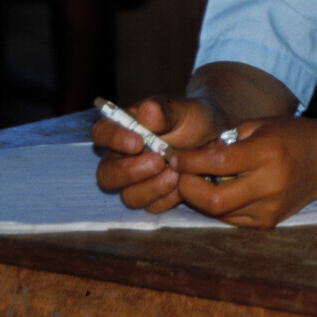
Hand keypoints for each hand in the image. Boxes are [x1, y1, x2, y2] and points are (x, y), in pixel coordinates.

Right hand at [93, 97, 220, 212]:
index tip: (137, 142)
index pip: (101, 132)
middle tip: (158, 162)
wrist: (214, 138)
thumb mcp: (184, 110)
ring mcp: (135, 181)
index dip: (113, 139)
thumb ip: (166, 111)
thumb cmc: (193, 119)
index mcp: (123, 128)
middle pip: (106, 173)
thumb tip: (147, 110)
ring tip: (176, 173)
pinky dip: (167, 197)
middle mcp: (122, 157)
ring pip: (128, 195)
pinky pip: (151, 206)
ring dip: (152, 187)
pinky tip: (183, 184)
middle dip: (130, 172)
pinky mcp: (152, 197)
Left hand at [168, 116, 316, 227]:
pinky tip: (219, 190)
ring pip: (219, 213)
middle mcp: (270, 184)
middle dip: (188, 189)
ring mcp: (270, 208)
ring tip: (198, 181)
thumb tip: (191, 158)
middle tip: (180, 176)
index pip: (218, 163)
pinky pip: (231, 219)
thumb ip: (225, 141)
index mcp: (268, 152)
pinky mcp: (268, 222)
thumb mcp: (260, 125)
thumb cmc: (291, 135)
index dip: (189, 162)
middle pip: (213, 200)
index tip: (175, 156)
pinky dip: (218, 206)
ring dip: (200, 198)